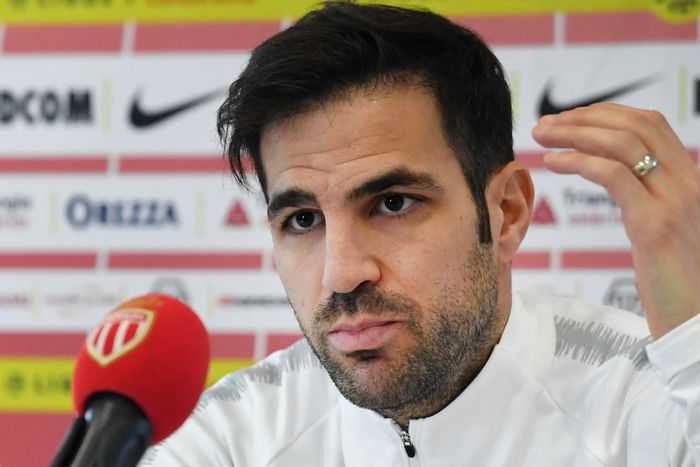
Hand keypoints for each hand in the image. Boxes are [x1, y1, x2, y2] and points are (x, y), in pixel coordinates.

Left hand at [532, 103, 699, 338]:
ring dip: (574, 134)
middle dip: (583, 117)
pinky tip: (551, 163)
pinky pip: (612, 176)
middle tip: (543, 125)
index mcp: (690, 179)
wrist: (697, 323)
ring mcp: (674, 201)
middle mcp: (688, 182)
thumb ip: (649, 196)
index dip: (605, 113)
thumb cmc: (675, 281)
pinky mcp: (654, 225)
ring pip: (622, 143)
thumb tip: (617, 176)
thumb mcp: (666, 227)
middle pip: (634, 124)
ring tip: (539, 137)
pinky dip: (577, 161)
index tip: (568, 119)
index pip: (650, 123)